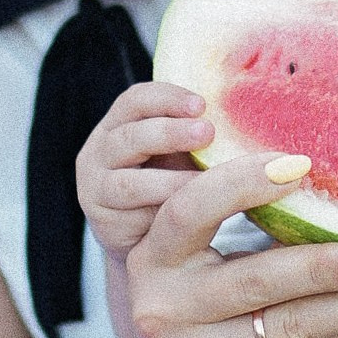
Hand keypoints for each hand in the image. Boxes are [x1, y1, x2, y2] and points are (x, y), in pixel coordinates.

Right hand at [79, 79, 212, 261]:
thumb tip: (241, 116)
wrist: (143, 238)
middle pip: (131, 136)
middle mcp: (100, 150)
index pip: (136, 100)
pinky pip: (131, 217)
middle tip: (207, 133)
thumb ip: (195, 134)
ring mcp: (96, 186)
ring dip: (169, 181)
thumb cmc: (167, 183)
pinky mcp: (103, 221)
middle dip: (170, 133)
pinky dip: (160, 213)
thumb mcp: (178, 152)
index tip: (202, 105)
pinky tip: (186, 210)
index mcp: (119, 123)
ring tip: (201, 181)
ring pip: (127, 182)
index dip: (168, 98)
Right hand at [119, 152, 337, 337]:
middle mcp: (162, 310)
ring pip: (290, 325)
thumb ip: (236, 232)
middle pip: (255, 278)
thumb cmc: (197, 319)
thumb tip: (332, 191)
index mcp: (151, 259)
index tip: (301, 166)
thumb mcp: (192, 273)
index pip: (189, 212)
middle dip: (321, 265)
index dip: (241, 185)